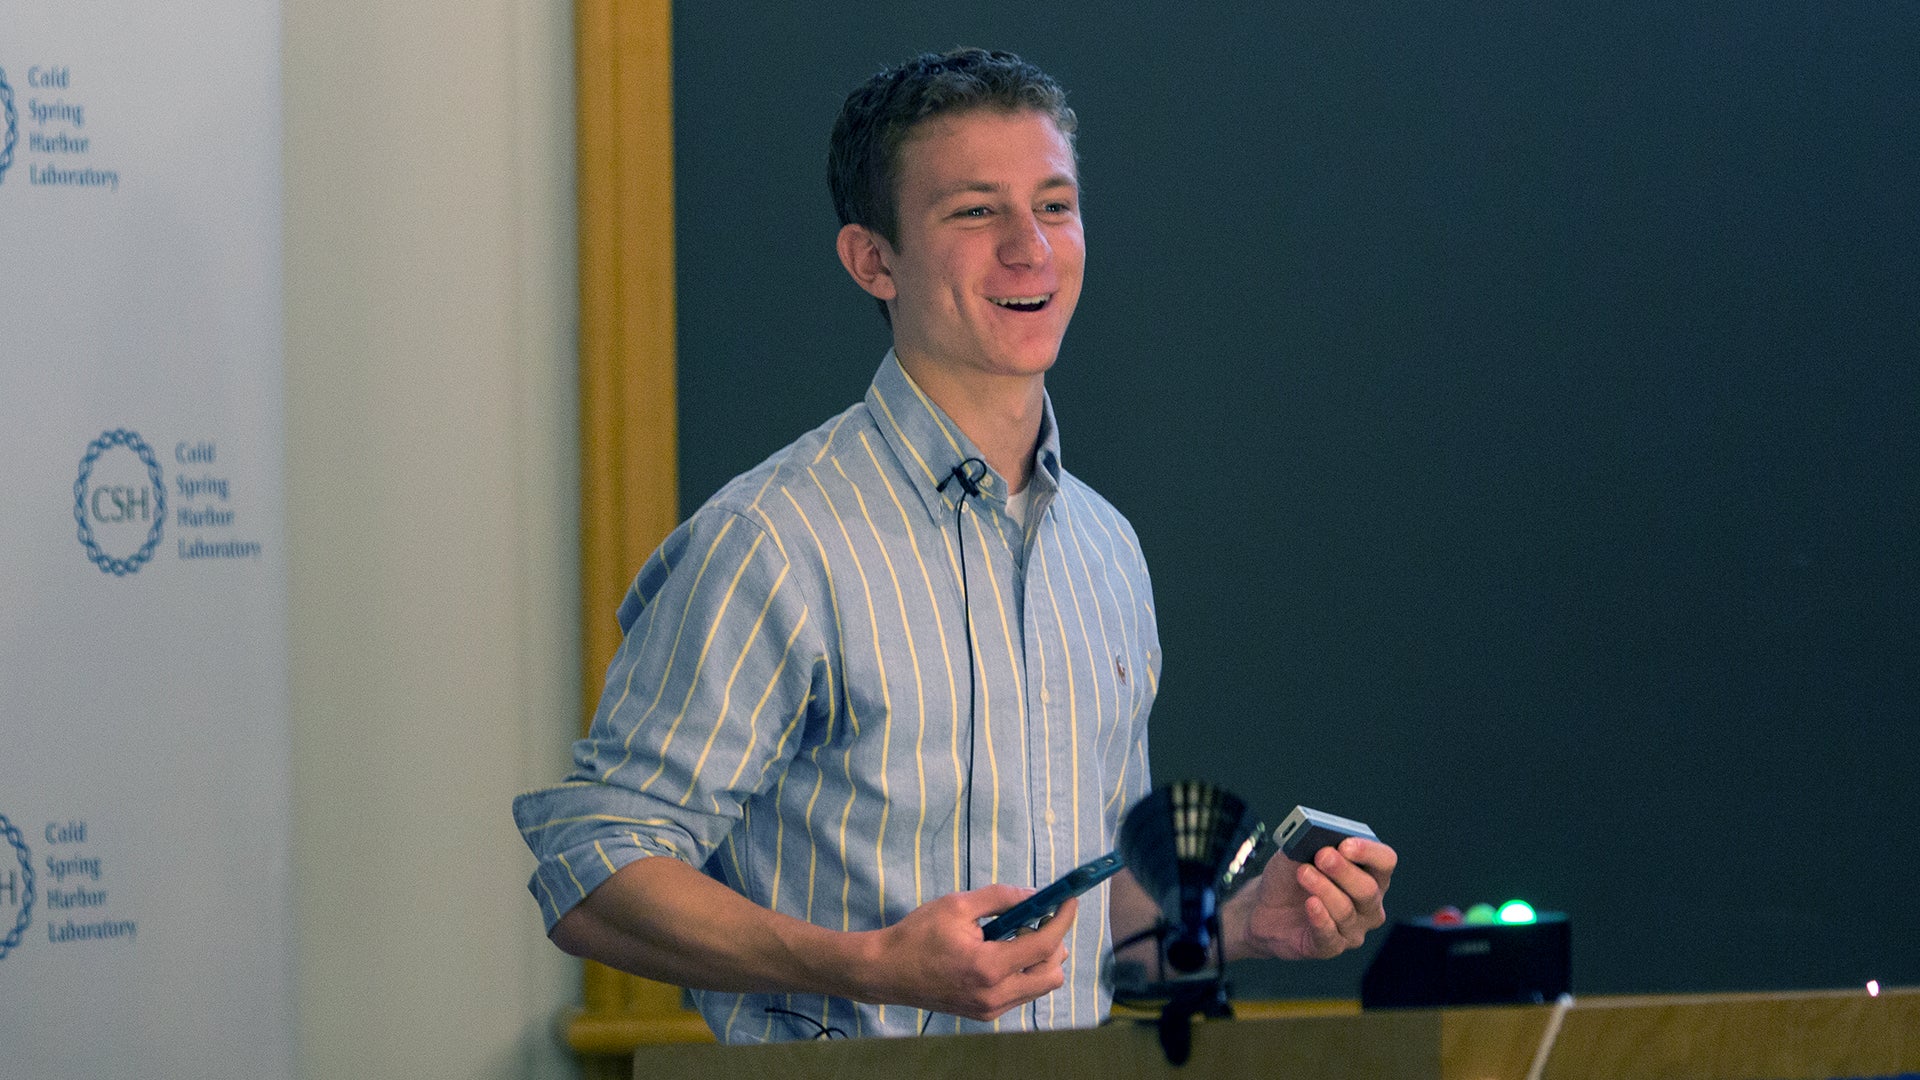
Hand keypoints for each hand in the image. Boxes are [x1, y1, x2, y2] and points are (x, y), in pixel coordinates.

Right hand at [861, 885, 1075, 1020]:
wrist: (886, 972)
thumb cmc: (917, 934)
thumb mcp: (957, 905)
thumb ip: (1000, 898)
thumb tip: (1035, 895)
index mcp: (988, 967)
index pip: (1044, 945)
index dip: (1062, 919)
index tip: (1070, 900)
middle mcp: (995, 995)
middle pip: (1053, 973)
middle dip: (1054, 942)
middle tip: (1036, 918)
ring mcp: (990, 1009)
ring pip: (1040, 987)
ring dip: (1040, 958)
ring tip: (1015, 935)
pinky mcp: (985, 1014)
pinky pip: (1022, 993)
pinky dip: (1024, 971)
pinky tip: (1003, 953)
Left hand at [1239, 837, 1395, 960]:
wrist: (1264, 907)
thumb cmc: (1290, 878)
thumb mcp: (1296, 852)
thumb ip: (1307, 842)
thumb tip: (1315, 839)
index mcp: (1370, 874)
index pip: (1385, 861)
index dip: (1369, 852)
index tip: (1345, 844)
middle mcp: (1369, 904)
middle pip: (1368, 889)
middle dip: (1344, 870)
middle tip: (1322, 855)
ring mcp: (1353, 929)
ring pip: (1346, 910)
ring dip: (1324, 889)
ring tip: (1303, 873)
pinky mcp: (1332, 946)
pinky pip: (1330, 936)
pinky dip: (1320, 918)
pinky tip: (1311, 904)